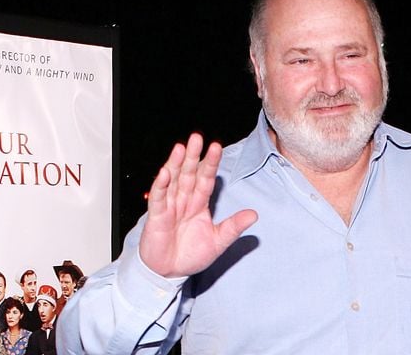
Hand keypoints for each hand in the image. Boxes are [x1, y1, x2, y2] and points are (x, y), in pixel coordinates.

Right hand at [139, 134, 257, 277]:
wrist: (169, 273)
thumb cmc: (191, 255)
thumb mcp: (218, 241)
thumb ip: (234, 227)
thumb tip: (254, 214)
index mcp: (199, 204)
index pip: (206, 179)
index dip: (210, 164)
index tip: (216, 147)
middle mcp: (184, 201)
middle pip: (188, 174)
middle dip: (193, 156)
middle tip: (196, 137)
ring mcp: (170, 207)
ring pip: (173, 181)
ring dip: (175, 164)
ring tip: (180, 147)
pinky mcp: (156, 217)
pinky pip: (159, 199)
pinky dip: (161, 186)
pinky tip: (165, 172)